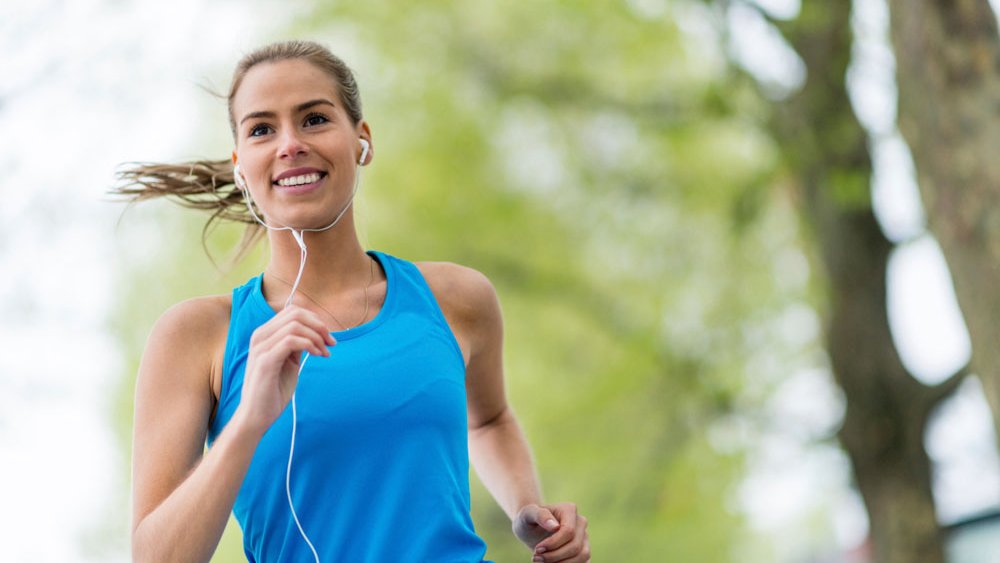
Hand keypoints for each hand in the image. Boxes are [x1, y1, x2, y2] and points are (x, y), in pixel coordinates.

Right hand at [236, 305, 334, 433]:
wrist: (257, 416)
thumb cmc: (274, 390)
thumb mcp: (288, 362)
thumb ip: (296, 345)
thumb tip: (314, 332)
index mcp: (264, 334)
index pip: (292, 311)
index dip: (314, 319)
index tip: (328, 336)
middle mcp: (260, 336)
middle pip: (295, 314)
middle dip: (319, 325)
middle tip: (331, 342)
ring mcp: (261, 347)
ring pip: (295, 325)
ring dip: (316, 337)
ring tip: (325, 352)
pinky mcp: (265, 361)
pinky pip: (291, 340)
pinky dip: (309, 345)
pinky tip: (317, 355)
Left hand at [513, 502, 589, 561]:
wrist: (531, 529)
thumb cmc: (528, 519)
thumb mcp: (527, 514)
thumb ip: (540, 515)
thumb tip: (555, 527)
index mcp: (569, 509)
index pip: (568, 531)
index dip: (553, 544)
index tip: (537, 549)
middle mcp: (580, 522)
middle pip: (575, 546)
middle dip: (554, 556)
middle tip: (536, 558)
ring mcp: (584, 537)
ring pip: (582, 556)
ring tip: (543, 562)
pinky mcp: (584, 550)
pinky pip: (583, 562)